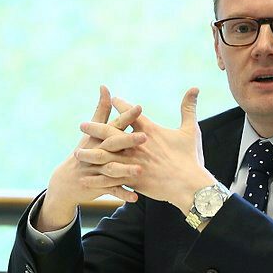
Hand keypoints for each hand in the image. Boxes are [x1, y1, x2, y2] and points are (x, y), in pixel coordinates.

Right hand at [35, 85, 147, 231]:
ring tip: (140, 170)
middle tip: (145, 136)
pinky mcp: (96, 187)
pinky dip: (122, 194)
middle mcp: (97, 152)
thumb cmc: (84, 150)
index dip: (126, 116)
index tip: (140, 107)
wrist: (65, 181)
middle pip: (112, 145)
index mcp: (99, 138)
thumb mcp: (91, 132)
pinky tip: (135, 197)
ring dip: (125, 170)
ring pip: (112, 170)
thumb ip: (101, 110)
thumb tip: (105, 86)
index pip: (114, 124)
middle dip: (127, 141)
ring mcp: (96, 170)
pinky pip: (111, 191)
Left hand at [75, 88, 215, 214]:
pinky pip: (111, 179)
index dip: (121, 105)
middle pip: (111, 133)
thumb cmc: (191, 157)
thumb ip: (189, 108)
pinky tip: (87, 178)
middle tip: (82, 125)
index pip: (131, 114)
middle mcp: (137, 145)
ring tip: (77, 152)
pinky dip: (98, 178)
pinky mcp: (132, 180)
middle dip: (95, 129)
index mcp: (149, 131)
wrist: (190, 185)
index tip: (112, 98)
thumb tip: (195, 87)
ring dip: (91, 153)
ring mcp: (133, 163)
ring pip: (106, 156)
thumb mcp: (191, 130)